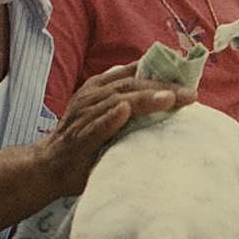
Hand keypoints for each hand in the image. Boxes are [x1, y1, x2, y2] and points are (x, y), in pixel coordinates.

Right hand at [39, 63, 196, 196]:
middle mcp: (92, 97)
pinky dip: (109, 119)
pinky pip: (94, 127)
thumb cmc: (84, 140)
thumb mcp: (106, 115)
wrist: (48, 167)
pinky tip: (125, 112)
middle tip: (190, 93)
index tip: (188, 74)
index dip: (160, 71)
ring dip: (143, 99)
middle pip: (131, 85)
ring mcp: (84, 117)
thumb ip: (130, 102)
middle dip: (162, 87)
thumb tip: (167, 95)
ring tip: (169, 99)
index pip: (133, 74)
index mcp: (100, 88)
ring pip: (116, 101)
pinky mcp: (78, 139)